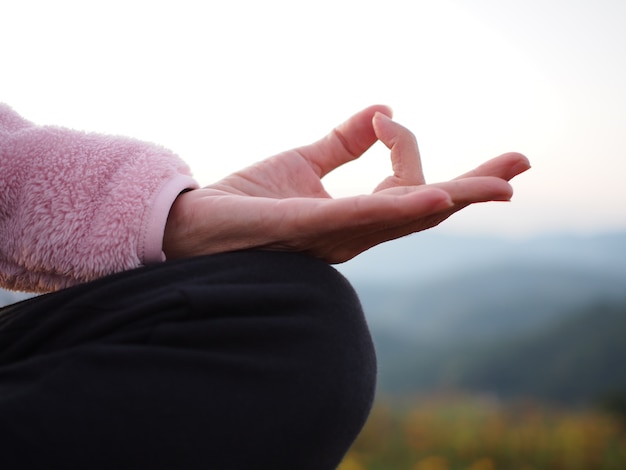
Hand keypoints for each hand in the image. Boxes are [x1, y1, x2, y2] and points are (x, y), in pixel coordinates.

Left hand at [163, 106, 529, 262]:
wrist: (192, 225)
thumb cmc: (246, 203)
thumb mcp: (302, 162)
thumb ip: (341, 144)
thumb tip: (378, 108)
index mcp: (355, 220)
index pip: (408, 186)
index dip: (407, 146)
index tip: (379, 117)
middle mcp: (354, 234)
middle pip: (427, 210)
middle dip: (475, 188)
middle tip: (519, 165)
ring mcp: (333, 236)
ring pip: (407, 215)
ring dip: (456, 196)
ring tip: (500, 181)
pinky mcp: (306, 228)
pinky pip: (360, 219)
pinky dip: (399, 206)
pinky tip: (435, 196)